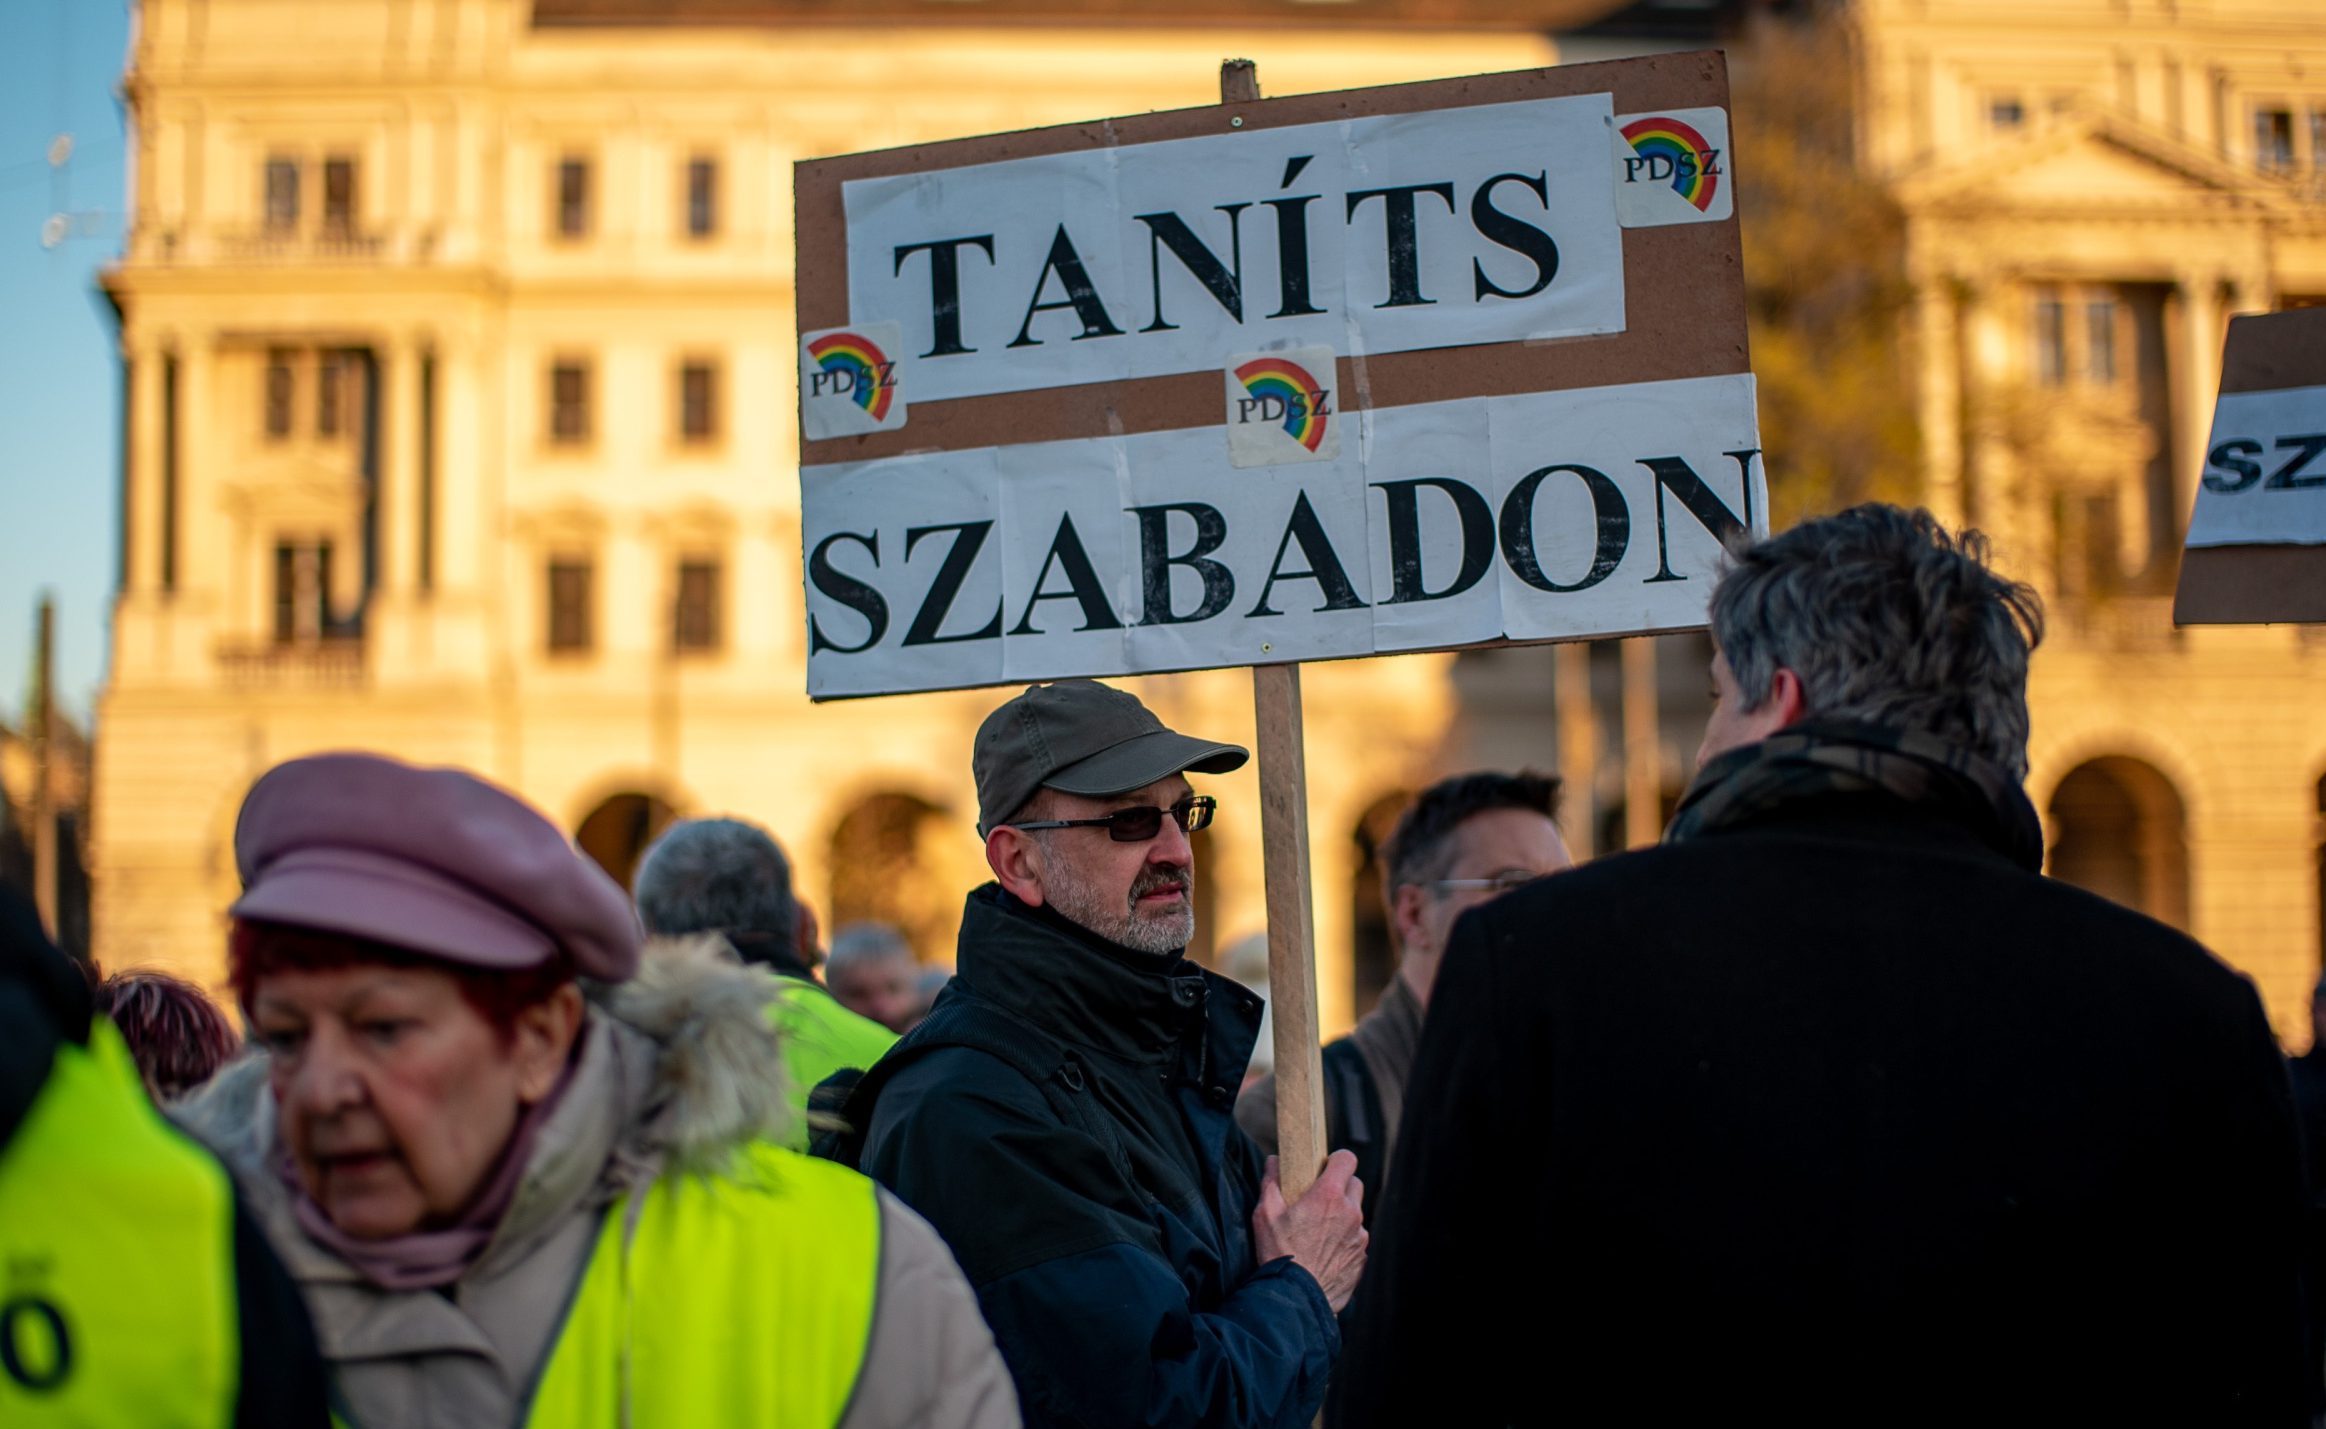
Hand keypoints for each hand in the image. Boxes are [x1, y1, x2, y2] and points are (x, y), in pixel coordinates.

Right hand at [1251, 1150, 1368, 1311]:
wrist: (1297, 1299)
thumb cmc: (1280, 1255)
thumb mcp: (1264, 1215)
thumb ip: (1270, 1182)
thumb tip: (1273, 1161)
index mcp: (1329, 1196)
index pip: (1347, 1159)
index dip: (1336, 1160)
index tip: (1324, 1167)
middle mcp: (1350, 1213)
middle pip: (1355, 1184)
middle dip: (1340, 1186)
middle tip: (1319, 1199)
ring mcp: (1359, 1236)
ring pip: (1356, 1213)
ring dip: (1342, 1215)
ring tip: (1319, 1231)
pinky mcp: (1361, 1257)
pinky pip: (1356, 1239)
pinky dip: (1345, 1240)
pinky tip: (1325, 1252)